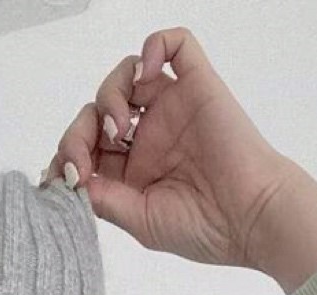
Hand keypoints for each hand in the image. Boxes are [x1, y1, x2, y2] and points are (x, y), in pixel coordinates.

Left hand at [41, 26, 316, 270]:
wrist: (252, 219)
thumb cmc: (205, 228)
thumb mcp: (139, 221)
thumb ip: (103, 198)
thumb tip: (68, 179)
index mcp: (132, 170)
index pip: (85, 148)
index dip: (67, 155)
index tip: (64, 177)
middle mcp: (148, 135)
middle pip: (97, 111)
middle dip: (80, 131)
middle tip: (88, 155)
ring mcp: (171, 108)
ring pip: (125, 74)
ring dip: (109, 94)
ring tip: (119, 126)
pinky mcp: (197, 85)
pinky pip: (175, 44)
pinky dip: (154, 47)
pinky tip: (145, 74)